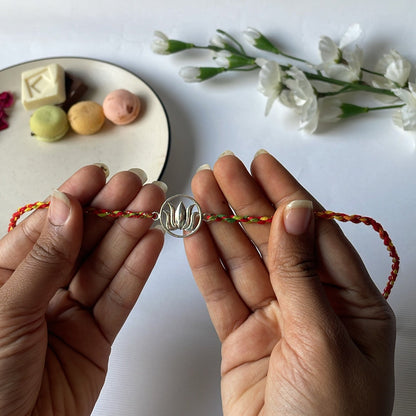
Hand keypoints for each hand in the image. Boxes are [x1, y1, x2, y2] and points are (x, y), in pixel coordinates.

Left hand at [0, 165, 164, 415]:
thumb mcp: (5, 311)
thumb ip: (43, 260)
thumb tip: (66, 207)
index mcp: (6, 277)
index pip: (47, 228)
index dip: (74, 199)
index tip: (98, 176)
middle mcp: (41, 289)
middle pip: (82, 242)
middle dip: (109, 210)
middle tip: (136, 185)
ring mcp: (71, 312)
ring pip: (105, 266)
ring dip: (130, 233)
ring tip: (152, 205)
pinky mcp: (97, 336)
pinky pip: (119, 298)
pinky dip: (137, 270)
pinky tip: (151, 243)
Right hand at [184, 151, 394, 415]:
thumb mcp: (324, 341)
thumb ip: (302, 275)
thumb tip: (296, 214)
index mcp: (350, 302)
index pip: (315, 233)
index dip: (287, 193)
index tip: (262, 163)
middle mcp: (311, 304)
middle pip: (273, 240)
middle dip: (246, 201)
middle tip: (222, 169)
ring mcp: (273, 318)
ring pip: (242, 261)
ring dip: (221, 224)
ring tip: (201, 190)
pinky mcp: (240, 336)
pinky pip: (221, 292)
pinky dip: (205, 263)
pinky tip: (194, 233)